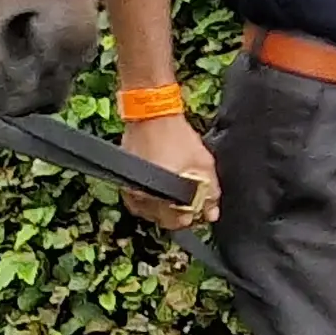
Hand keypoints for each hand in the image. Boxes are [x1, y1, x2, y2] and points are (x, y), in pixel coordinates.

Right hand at [123, 115, 219, 231]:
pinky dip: (147, 201)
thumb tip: (211, 213)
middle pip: (161, 219)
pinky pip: (136, 201)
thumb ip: (210, 192)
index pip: (177, 219)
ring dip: (161, 209)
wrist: (152, 114)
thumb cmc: (177, 136)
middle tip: (186, 204)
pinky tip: (157, 192)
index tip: (195, 212)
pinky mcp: (124, 181)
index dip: (189, 218)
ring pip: (147, 212)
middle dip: (175, 215)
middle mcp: (143, 194)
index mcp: (164, 191)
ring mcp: (131, 188)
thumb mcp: (203, 163)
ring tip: (172, 196)